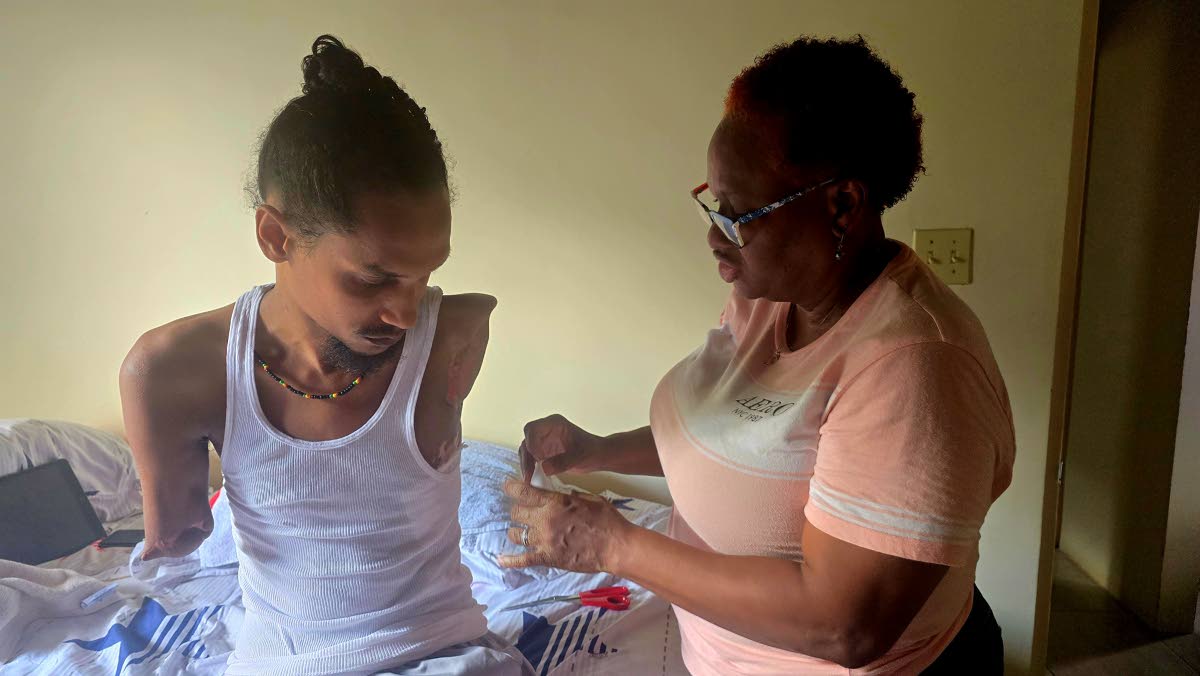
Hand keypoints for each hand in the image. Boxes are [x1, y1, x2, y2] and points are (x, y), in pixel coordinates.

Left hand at [500, 479, 631, 572]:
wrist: (616, 546)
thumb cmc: (607, 520)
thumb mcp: (590, 498)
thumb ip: (571, 496)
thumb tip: (563, 495)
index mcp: (555, 502)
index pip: (524, 492)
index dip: (511, 487)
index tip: (506, 486)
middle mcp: (544, 520)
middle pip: (516, 513)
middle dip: (517, 511)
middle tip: (522, 513)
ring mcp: (544, 540)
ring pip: (516, 535)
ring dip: (516, 532)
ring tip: (518, 533)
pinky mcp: (547, 558)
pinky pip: (522, 560)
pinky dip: (509, 561)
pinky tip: (500, 560)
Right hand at [519, 414, 602, 481]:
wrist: (597, 456)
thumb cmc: (591, 450)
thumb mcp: (579, 456)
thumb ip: (563, 462)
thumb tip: (544, 468)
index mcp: (554, 424)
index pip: (532, 429)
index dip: (531, 443)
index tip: (537, 458)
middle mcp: (546, 431)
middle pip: (527, 441)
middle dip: (526, 457)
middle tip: (529, 474)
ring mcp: (544, 442)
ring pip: (526, 451)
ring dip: (526, 464)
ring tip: (529, 479)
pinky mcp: (544, 453)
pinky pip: (531, 459)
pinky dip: (530, 469)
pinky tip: (533, 479)